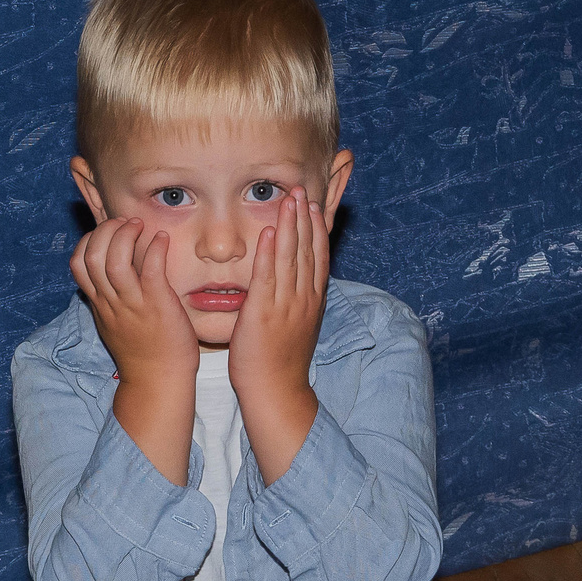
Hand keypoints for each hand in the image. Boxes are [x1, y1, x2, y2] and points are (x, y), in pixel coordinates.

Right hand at [72, 216, 198, 485]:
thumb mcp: (115, 324)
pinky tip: (161, 238)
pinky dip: (154, 247)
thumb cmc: (145, 352)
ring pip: (114, 259)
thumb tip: (114, 274)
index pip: (78, 264)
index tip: (107, 234)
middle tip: (125, 223)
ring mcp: (132, 303)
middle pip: (92, 255)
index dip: (88, 241)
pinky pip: (149, 268)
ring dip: (125, 234)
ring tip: (140, 226)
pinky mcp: (156, 304)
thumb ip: (111, 300)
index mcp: (100, 304)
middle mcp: (111, 301)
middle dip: (105, 230)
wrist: (159, 382)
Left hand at [228, 188, 326, 481]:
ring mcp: (286, 305)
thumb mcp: (296, 326)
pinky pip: (267, 277)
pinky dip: (268, 253)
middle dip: (304, 218)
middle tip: (301, 189)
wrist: (275, 390)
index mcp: (312, 301)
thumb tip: (292, 284)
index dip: (316, 229)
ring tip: (288, 199)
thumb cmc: (280, 362)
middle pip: (307, 250)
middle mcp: (303, 299)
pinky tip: (266, 232)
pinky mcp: (263, 313)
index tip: (313, 205)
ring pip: (290, 257)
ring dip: (289, 226)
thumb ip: (296, 301)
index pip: (318, 257)